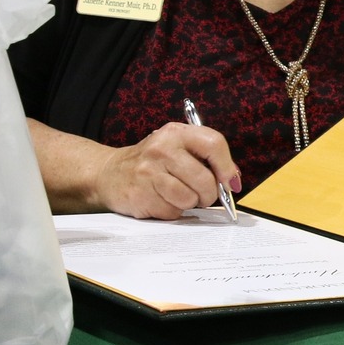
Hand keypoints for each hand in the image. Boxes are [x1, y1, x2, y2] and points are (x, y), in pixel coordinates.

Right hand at [94, 122, 241, 219]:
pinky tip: (160, 199)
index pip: (214, 144)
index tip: (231, 183)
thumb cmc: (153, 162)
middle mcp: (162, 149)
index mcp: (176, 133)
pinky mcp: (140, 194)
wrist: (110, 173)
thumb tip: (233, 181)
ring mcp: (148, 172)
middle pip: (205, 180)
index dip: (227, 167)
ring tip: (177, 194)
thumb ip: (206, 159)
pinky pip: (172, 211)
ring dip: (189, 203)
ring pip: (189, 199)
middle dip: (209, 194)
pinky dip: (171, 211)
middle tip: (202, 195)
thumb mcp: (178, 148)